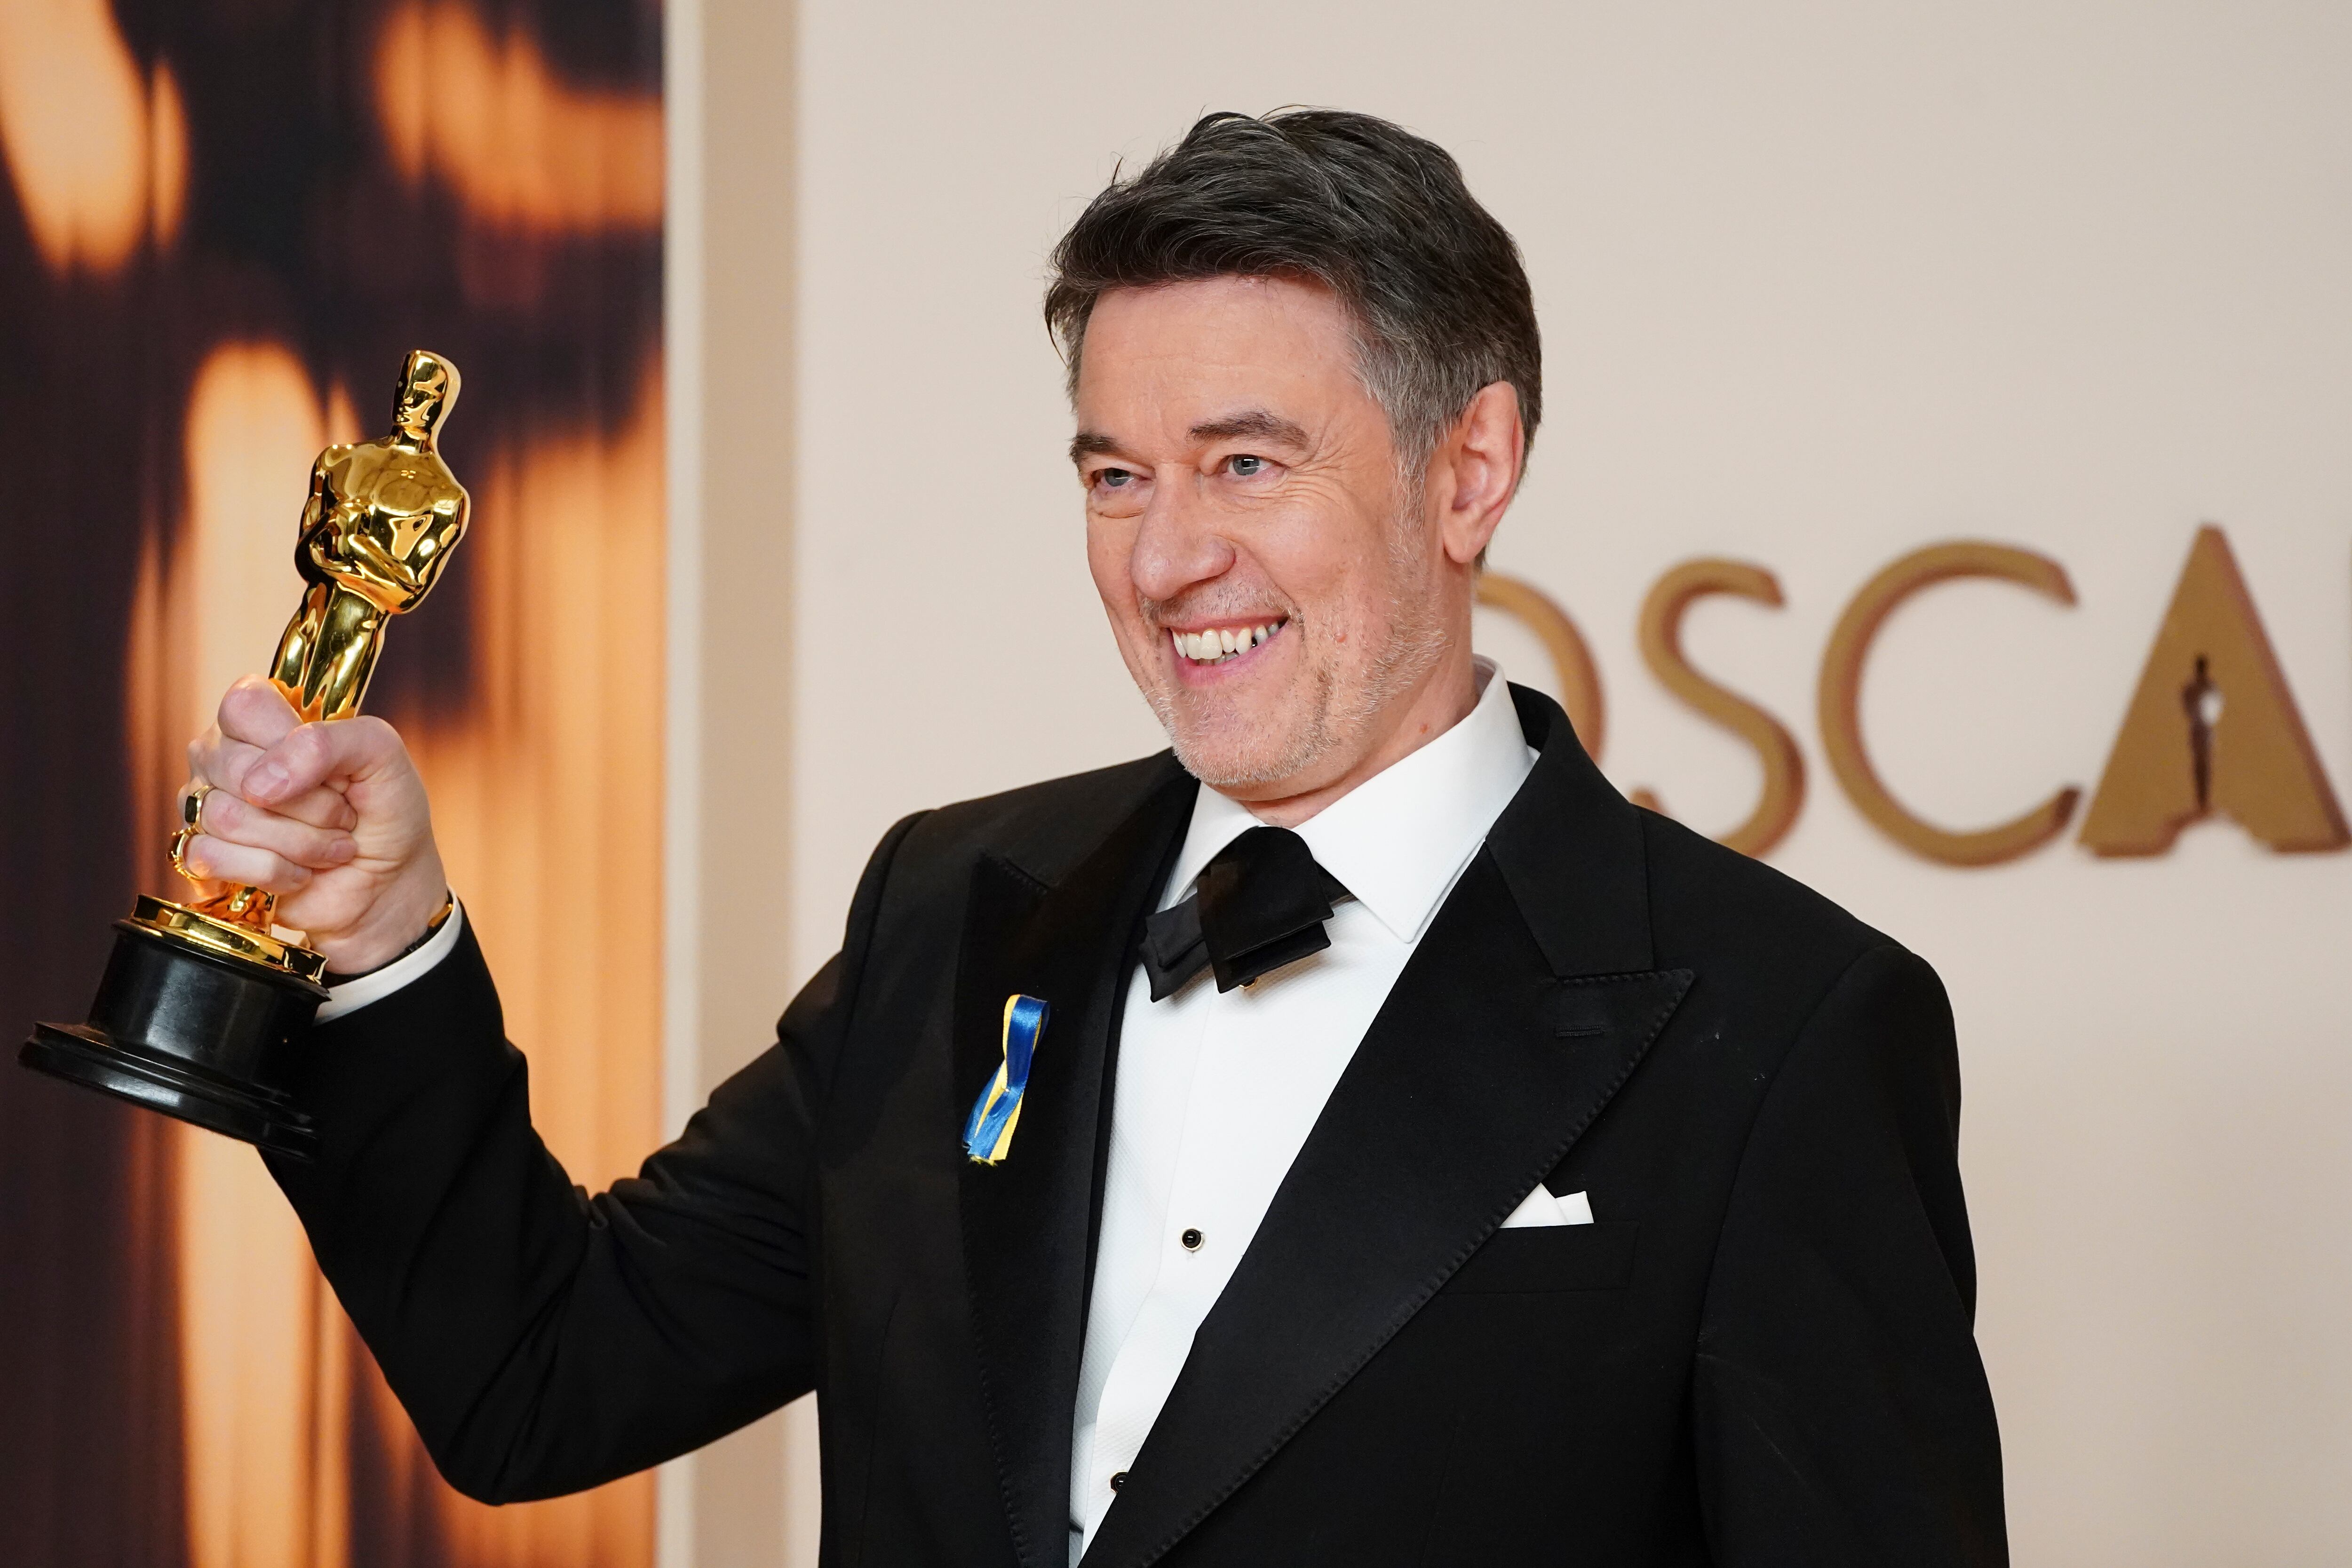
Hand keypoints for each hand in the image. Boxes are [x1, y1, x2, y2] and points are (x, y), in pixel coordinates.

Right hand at [181, 676, 448, 973]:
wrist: (390, 883)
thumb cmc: (385, 811)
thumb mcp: (381, 755)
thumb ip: (328, 741)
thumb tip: (260, 784)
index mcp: (263, 718)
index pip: (244, 704)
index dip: (290, 743)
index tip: (335, 772)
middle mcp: (224, 756)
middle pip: (236, 767)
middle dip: (311, 803)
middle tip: (342, 814)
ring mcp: (207, 806)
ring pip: (227, 816)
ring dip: (301, 842)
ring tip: (331, 845)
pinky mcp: (204, 857)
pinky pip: (211, 857)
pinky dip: (274, 872)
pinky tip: (301, 873)